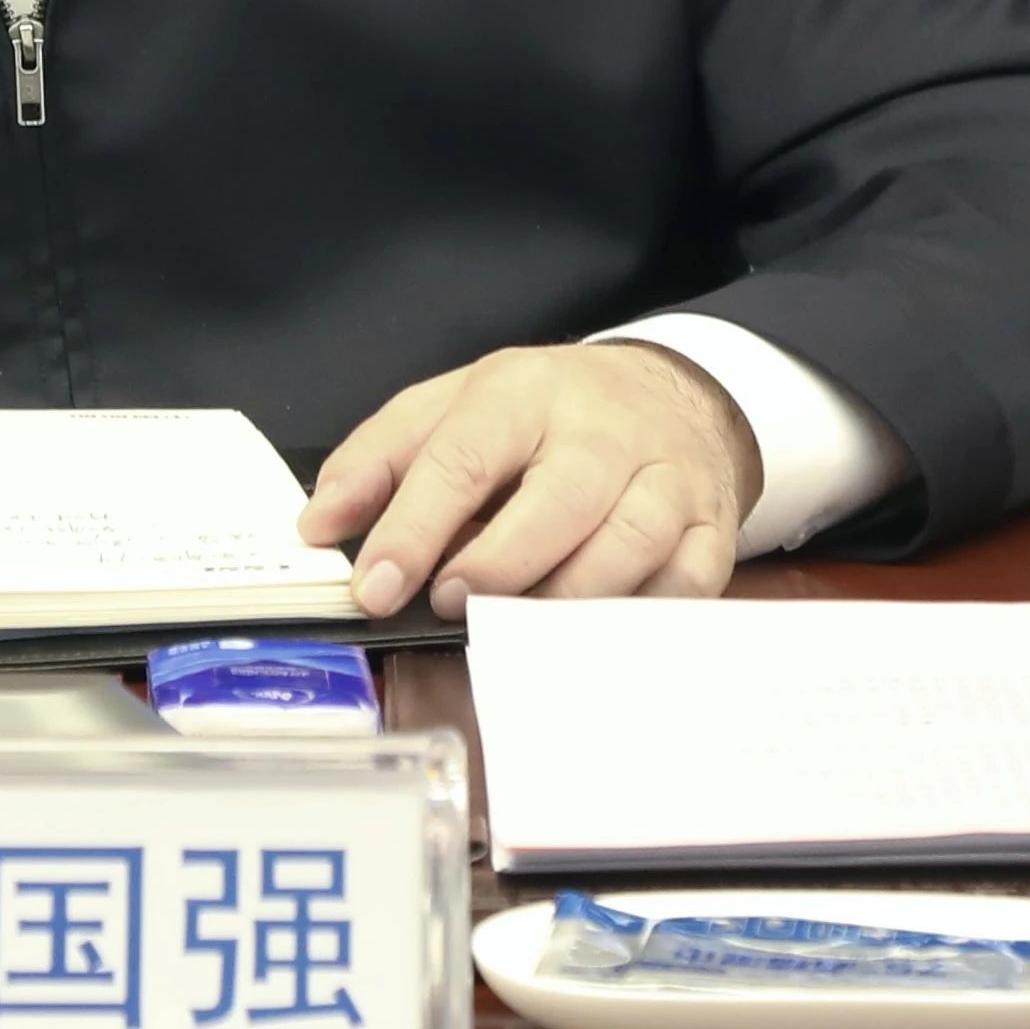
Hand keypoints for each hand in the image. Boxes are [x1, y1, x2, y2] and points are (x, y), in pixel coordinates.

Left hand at [298, 342, 761, 616]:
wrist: (672, 394)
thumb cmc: (546, 413)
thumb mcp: (452, 407)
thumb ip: (379, 460)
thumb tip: (319, 526)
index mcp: (523, 393)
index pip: (462, 458)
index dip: (413, 529)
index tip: (376, 586)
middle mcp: (601, 431)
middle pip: (556, 503)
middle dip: (496, 565)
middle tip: (451, 602)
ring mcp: (665, 478)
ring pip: (626, 546)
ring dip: (564, 599)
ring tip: (515, 625)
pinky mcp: (710, 527)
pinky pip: (684, 584)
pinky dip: (637, 618)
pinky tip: (590, 636)